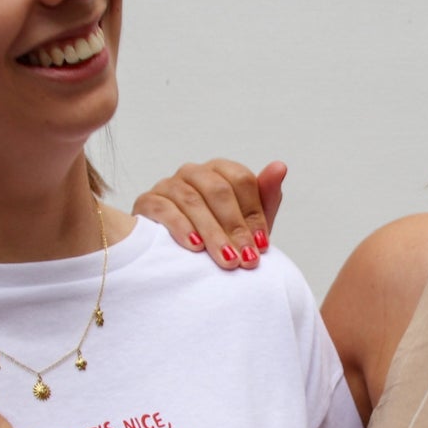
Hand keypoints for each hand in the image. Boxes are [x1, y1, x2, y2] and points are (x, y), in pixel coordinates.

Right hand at [133, 159, 285, 267]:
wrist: (184, 259)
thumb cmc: (220, 236)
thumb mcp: (247, 223)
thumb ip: (265, 196)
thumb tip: (280, 166)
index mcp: (220, 171)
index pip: (241, 180)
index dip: (253, 213)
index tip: (262, 245)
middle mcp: (194, 172)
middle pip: (217, 190)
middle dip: (235, 227)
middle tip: (246, 259)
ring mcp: (168, 184)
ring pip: (192, 200)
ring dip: (213, 233)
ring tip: (226, 260)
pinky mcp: (147, 202)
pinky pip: (163, 208)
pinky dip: (181, 227)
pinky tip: (195, 247)